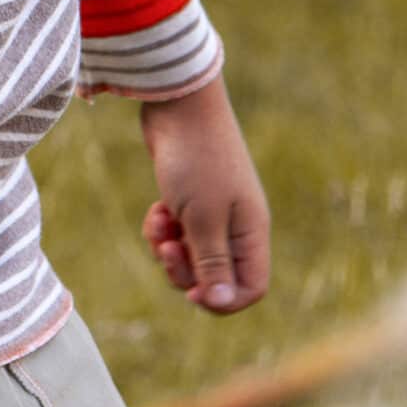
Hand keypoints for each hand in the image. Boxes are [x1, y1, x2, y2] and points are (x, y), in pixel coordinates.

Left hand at [138, 72, 270, 314]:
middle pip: (214, 278)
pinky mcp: (189, 202)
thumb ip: (212, 262)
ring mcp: (213, 213)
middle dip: (183, 271)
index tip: (191, 290)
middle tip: (167, 249)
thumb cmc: (195, 161)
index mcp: (251, 233)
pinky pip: (175, 236)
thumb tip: (219, 301)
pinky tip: (156, 210)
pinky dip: (162, 230)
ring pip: (189, 258)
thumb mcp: (202, 218)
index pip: (250, 288)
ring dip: (167, 248)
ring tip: (159, 220)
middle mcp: (236, 227)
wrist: (177, 106)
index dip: (222, 300)